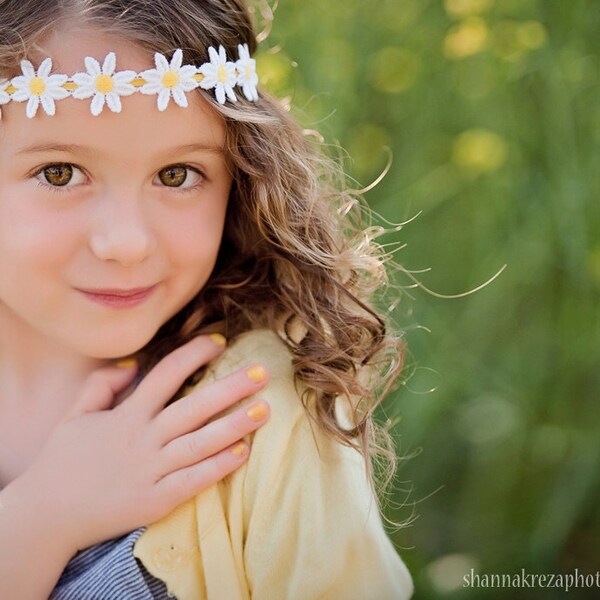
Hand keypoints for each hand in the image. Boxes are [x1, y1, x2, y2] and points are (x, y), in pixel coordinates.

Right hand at [5, 335, 269, 552]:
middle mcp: (143, 439)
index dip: (193, 354)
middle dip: (229, 388)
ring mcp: (151, 471)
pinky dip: (218, 467)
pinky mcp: (156, 500)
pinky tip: (243, 452)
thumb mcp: (76, 414)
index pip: (166, 375)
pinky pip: (193, 480)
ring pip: (199, 443)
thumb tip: (134, 362)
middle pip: (192, 408)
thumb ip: (102, 383)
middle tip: (262, 372)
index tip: (220, 341)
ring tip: (264, 410)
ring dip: (234, 426)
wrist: (46, 515)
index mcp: (126, 415)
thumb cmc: (63, 461)